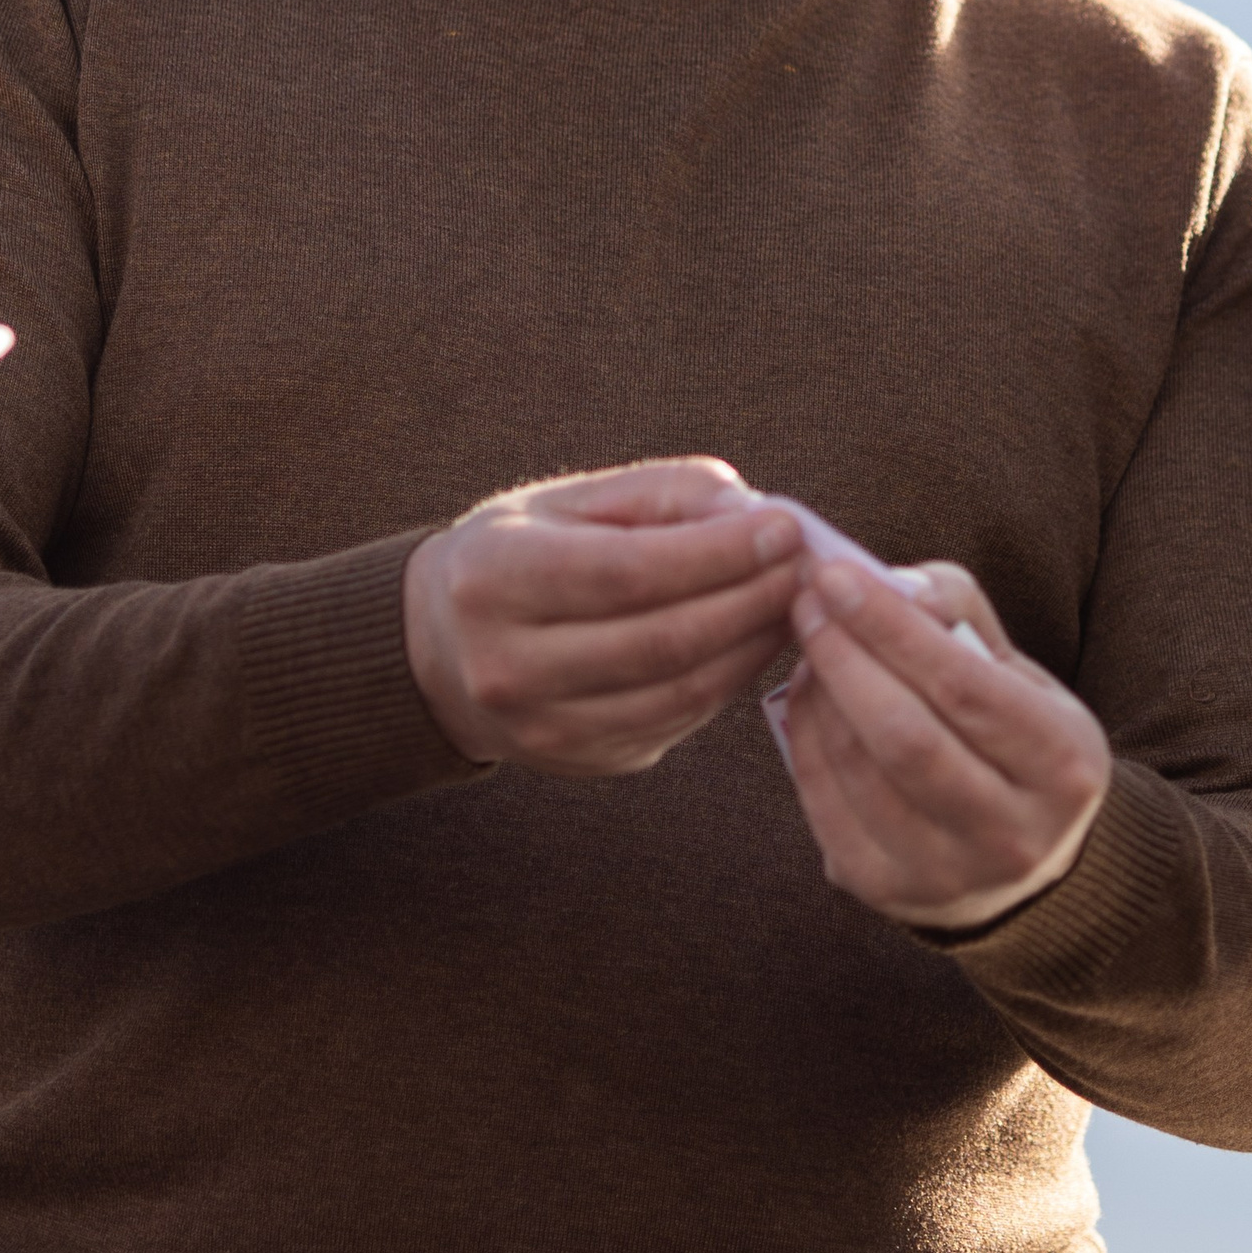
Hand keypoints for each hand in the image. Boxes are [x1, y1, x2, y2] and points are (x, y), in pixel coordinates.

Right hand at [404, 460, 801, 774]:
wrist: (445, 649)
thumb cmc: (521, 553)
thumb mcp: (570, 501)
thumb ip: (662, 492)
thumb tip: (752, 512)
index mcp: (492, 580)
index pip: (626, 573)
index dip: (716, 554)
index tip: (784, 525)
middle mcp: (507, 666)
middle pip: (661, 640)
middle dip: (751, 597)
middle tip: (807, 562)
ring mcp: (543, 729)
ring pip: (680, 691)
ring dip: (754, 642)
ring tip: (795, 597)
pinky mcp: (583, 760)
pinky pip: (679, 720)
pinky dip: (731, 677)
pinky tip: (757, 636)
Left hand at [778, 557, 1110, 930]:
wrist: (1027, 865)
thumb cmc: (1014, 739)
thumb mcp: (1019, 672)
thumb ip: (960, 611)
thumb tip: (892, 586)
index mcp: (1062, 765)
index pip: (963, 687)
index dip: (891, 628)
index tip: (837, 576)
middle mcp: (1010, 834)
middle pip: (904, 737)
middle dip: (844, 657)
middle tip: (808, 601)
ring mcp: (946, 875)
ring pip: (859, 771)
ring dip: (820, 694)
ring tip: (812, 643)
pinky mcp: (886, 893)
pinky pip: (825, 805)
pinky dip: (806, 739)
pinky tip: (810, 696)